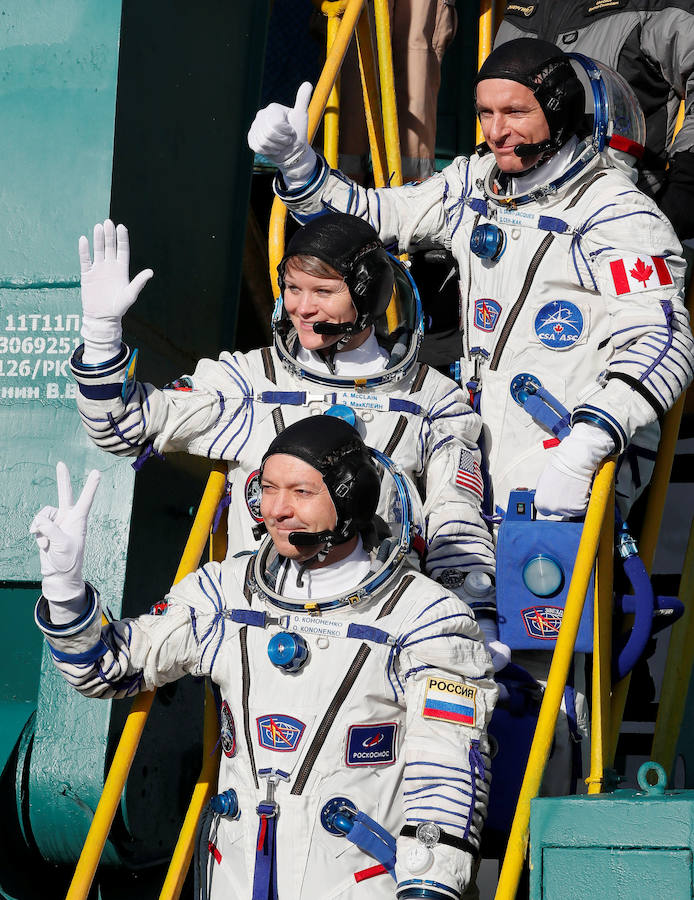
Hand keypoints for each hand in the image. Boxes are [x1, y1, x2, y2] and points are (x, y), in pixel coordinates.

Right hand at [30, 462, 100, 622]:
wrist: (59, 574)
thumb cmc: (67, 560)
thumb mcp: (61, 544)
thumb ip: (50, 529)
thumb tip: (39, 521)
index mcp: (79, 520)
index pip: (86, 500)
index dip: (91, 486)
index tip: (97, 472)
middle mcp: (68, 518)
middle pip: (65, 494)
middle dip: (62, 479)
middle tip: (60, 463)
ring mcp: (57, 523)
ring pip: (43, 514)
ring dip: (41, 527)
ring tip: (47, 542)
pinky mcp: (46, 529)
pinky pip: (36, 524)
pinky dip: (37, 533)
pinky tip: (43, 544)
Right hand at [79, 219, 152, 363]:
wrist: (102, 317)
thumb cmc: (118, 307)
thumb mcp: (130, 295)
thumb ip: (139, 282)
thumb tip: (151, 272)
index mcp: (121, 270)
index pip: (122, 250)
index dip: (122, 239)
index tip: (121, 227)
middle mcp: (110, 267)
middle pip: (110, 247)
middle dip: (109, 235)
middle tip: (108, 222)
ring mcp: (98, 270)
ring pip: (98, 250)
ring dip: (98, 239)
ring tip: (98, 227)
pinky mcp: (87, 275)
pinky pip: (85, 260)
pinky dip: (84, 250)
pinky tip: (84, 240)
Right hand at [247, 82, 316, 188]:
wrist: (292, 151)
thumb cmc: (298, 133)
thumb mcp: (302, 116)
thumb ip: (303, 100)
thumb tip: (308, 84)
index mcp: (272, 108)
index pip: (276, 123)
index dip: (287, 132)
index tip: (291, 131)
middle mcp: (261, 115)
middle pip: (269, 133)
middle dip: (282, 141)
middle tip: (287, 140)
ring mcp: (255, 126)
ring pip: (264, 141)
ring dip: (276, 147)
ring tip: (280, 144)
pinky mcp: (251, 138)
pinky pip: (258, 146)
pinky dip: (268, 151)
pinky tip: (273, 148)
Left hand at [534, 422, 614, 517]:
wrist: (574, 461)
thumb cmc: (560, 466)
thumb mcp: (544, 481)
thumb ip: (544, 493)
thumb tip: (547, 497)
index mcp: (540, 502)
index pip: (544, 511)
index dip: (552, 503)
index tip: (558, 498)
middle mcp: (551, 508)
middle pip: (558, 512)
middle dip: (563, 503)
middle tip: (568, 490)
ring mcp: (565, 510)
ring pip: (571, 511)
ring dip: (574, 502)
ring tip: (574, 488)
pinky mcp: (578, 509)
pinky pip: (582, 509)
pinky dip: (584, 501)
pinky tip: (580, 490)